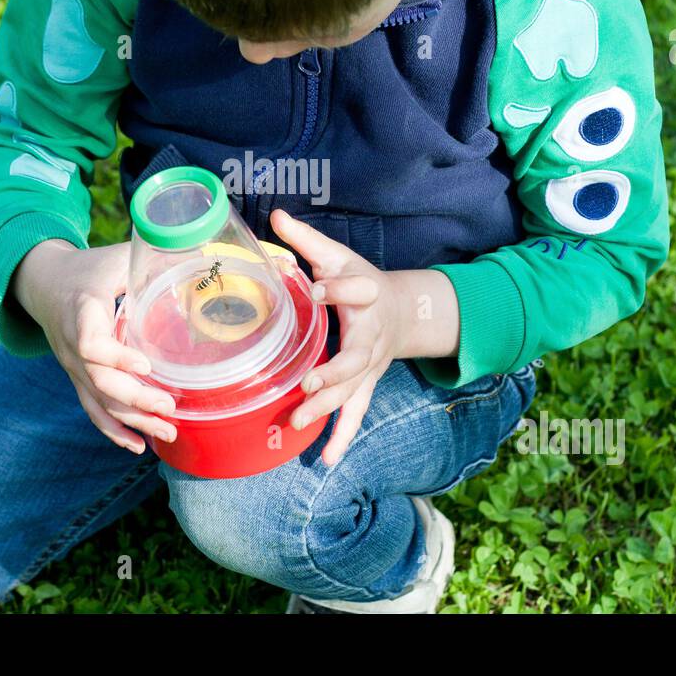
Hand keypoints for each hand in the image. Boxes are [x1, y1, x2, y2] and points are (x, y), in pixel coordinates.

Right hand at [12, 239, 175, 453]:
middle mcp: (72, 344)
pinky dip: (113, 431)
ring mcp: (72, 366)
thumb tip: (205, 258)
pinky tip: (137, 446)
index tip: (146, 363)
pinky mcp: (77, 377)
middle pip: (98, 381)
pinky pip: (91, 409)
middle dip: (135, 399)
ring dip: (132, 421)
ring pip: (97, 401)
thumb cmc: (90, 267)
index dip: (115, 356)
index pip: (90, 342)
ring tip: (167, 433)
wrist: (44, 282)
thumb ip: (154, 260)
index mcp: (82, 311)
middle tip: (170, 407)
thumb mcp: (117, 257)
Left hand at [269, 210, 411, 466]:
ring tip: (299, 422)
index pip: (357, 291)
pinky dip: (342, 438)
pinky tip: (326, 460)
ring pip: (353, 392)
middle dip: (333, 372)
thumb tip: (273, 215)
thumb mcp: (338, 255)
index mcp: (367, 295)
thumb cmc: (361, 279)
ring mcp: (371, 367)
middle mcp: (372, 337)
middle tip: (307, 383)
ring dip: (328, 409)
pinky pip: (355, 414)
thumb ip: (306, 239)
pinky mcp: (366, 385)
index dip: (340, 289)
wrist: (402, 309)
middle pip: (356, 358)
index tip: (317, 287)